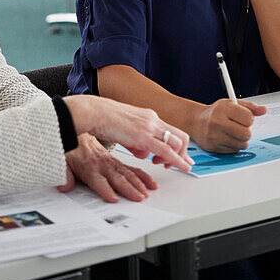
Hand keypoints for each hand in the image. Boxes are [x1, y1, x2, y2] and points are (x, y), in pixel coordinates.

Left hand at [60, 134, 157, 201]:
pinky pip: (132, 168)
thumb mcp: (63, 160)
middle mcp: (102, 164)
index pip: (97, 179)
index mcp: (89, 166)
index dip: (105, 189)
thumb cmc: (73, 149)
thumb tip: (63, 185)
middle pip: (116, 178)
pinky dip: (142, 175)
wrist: (79, 127)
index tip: (112, 198)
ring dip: (138, 183)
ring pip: (127, 173)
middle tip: (139, 197)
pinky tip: (150, 183)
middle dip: (128, 188)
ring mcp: (111, 163)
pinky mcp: (116, 162)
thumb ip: (64, 174)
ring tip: (147, 193)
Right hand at [64, 95, 192, 172]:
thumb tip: (144, 152)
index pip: (172, 131)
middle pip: (181, 136)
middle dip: (184, 153)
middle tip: (181, 164)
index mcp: (149, 116)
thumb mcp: (127, 129)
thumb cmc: (105, 119)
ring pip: (178, 143)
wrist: (95, 112)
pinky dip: (177, 160)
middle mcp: (153, 120)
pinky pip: (167, 150)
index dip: (179, 146)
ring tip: (168, 167)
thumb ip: (138, 141)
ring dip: (178, 158)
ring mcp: (150, 127)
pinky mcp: (144, 137)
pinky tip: (180, 168)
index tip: (182, 156)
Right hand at [192, 98, 266, 153]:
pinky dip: (234, 146)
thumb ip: (250, 107)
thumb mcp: (232, 104)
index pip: (248, 118)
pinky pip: (234, 151)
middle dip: (247, 132)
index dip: (250, 119)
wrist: (197, 121)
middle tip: (241, 127)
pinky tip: (227, 138)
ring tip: (234, 133)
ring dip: (242, 140)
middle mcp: (218, 121)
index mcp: (224, 108)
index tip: (245, 118)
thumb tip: (264, 110)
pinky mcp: (213, 147)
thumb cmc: (217, 112)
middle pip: (246, 134)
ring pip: (242, 144)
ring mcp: (215, 136)